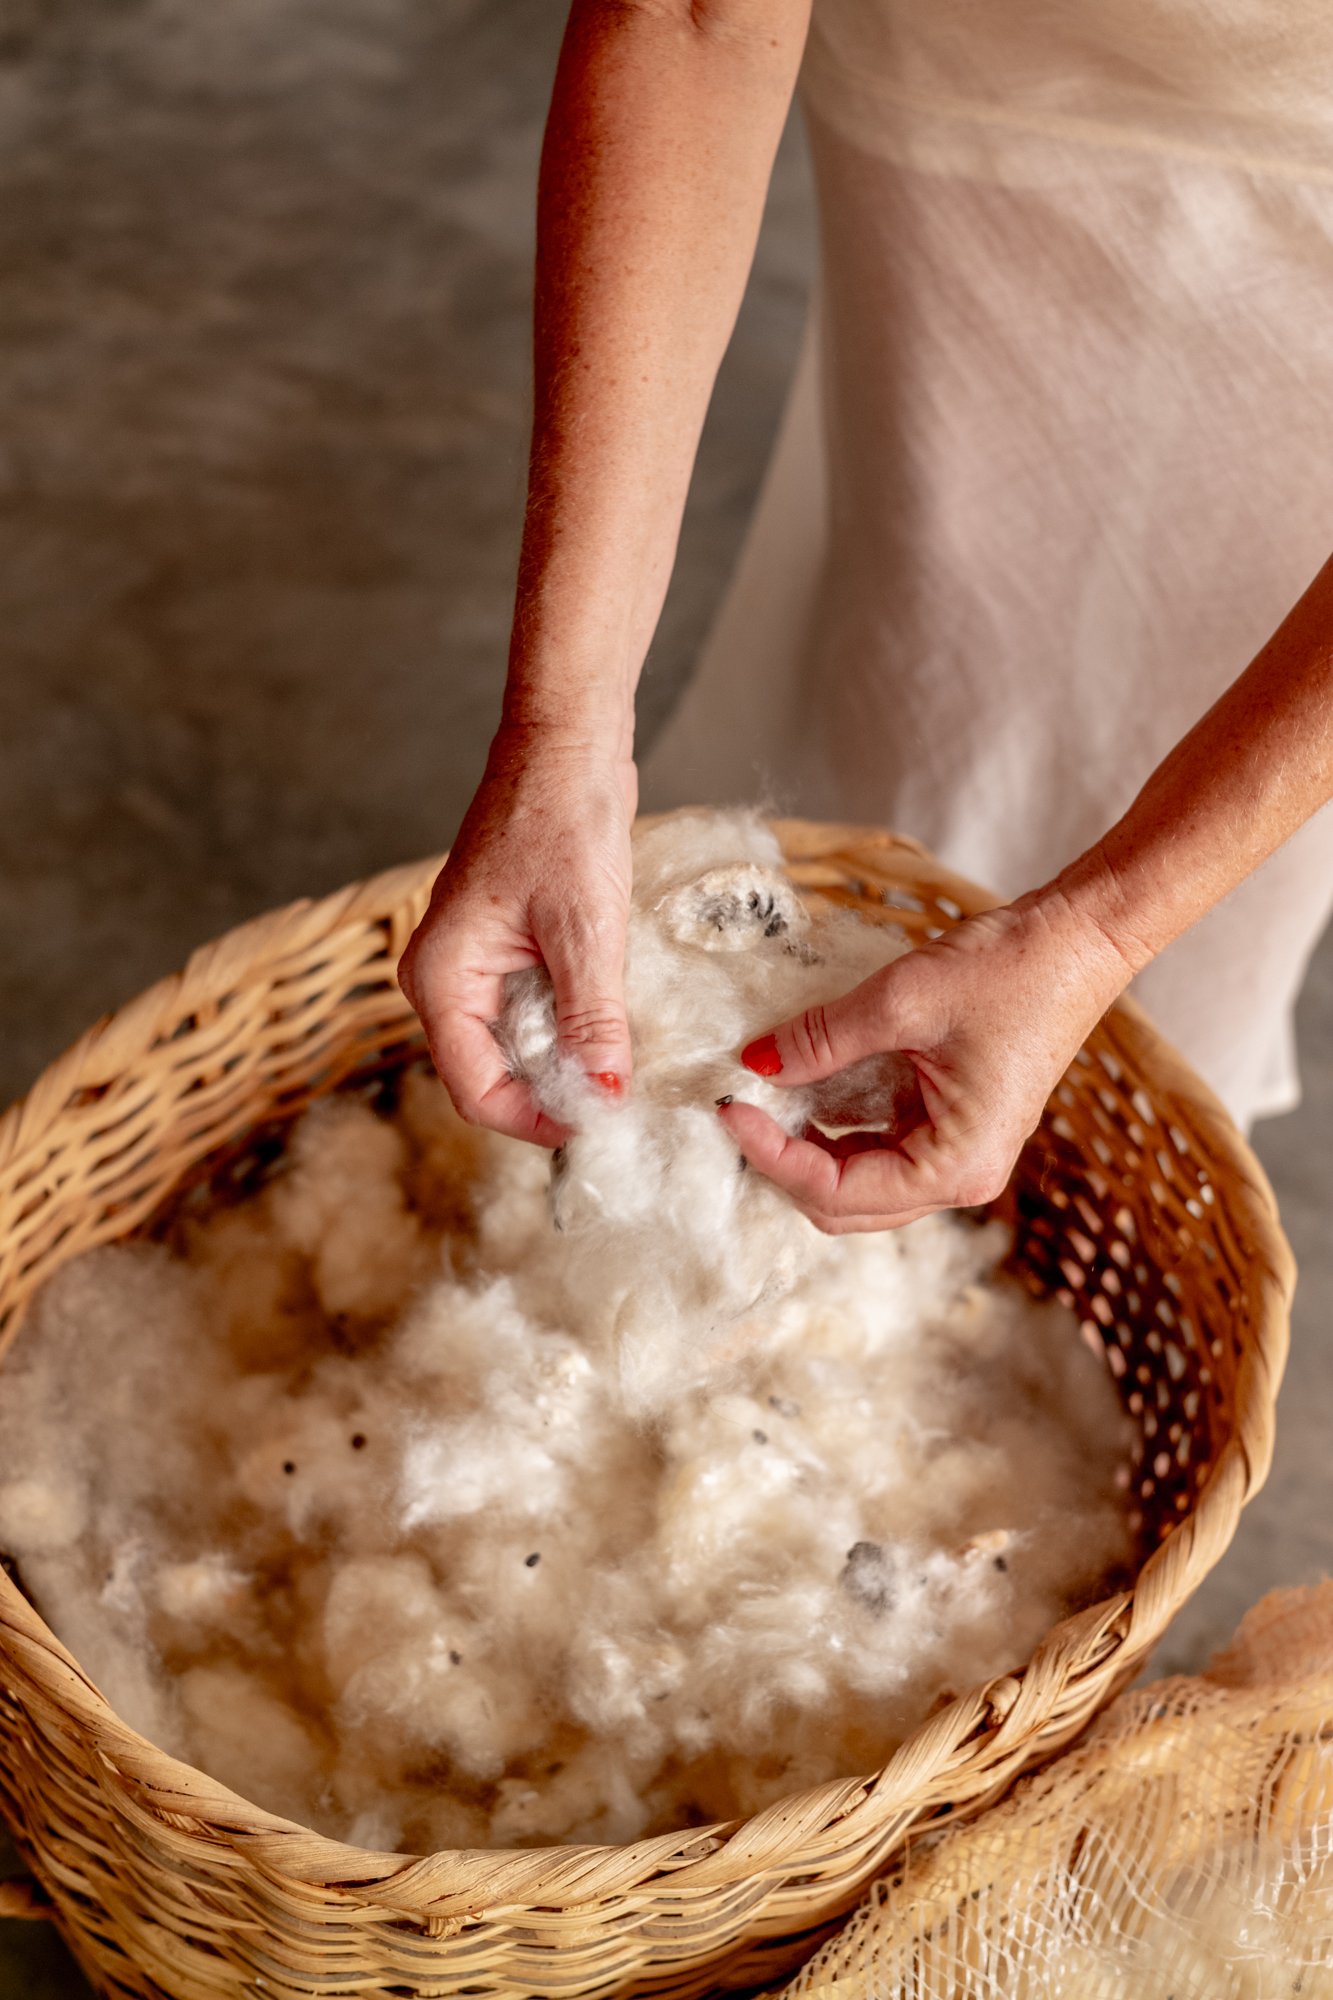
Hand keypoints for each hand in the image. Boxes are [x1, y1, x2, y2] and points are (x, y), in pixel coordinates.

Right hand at [398, 726, 636, 1145]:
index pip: (477, 1090)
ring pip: (518, 1046)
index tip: (602, 1128)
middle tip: (623, 1106)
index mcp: (443, 979)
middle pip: (494, 1075)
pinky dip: (573, 1027)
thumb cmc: (562, 819)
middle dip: (555, 1096)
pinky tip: (616, 1029)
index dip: (538, 1120)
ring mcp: (474, 965)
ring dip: (569, 1063)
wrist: (567, 744)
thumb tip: (604, 1095)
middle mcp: (446, 980)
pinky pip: (534, 1011)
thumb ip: (592, 1021)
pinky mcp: (507, 949)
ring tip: (626, 1070)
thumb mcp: (586, 930)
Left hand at [716, 891, 1133, 1232]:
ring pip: (858, 1184)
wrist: (1078, 941)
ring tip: (764, 1099)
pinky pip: (878, 1150)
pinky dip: (835, 1129)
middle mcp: (960, 1177)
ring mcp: (958, 1155)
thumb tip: (755, 1061)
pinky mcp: (952, 1127)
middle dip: (784, 1165)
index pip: (837, 1192)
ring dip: (806, 1150)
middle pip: (845, 1206)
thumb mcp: (901, 1000)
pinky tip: (803, 1090)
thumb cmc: (1009, 972)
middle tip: (740, 1109)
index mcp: (955, 1165)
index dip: (772, 1156)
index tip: (730, 1107)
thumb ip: (822, 1039)